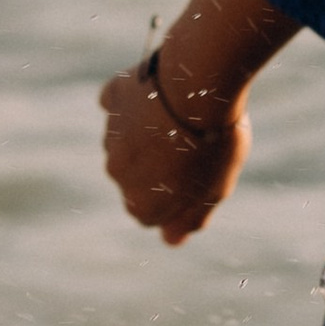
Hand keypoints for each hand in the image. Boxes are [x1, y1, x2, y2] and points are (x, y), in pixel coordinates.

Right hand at [99, 62, 249, 244]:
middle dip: (159, 166)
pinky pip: (121, 103)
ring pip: (129, 140)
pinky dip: (137, 101)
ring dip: (150, 133)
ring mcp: (111, 133)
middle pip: (138, 177)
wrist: (199, 85)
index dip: (174, 198)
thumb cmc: (213, 144)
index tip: (195, 179)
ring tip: (183, 118)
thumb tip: (170, 240)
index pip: (150, 213)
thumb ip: (189, 218)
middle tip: (193, 146)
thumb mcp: (213, 190)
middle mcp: (116, 172)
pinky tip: (161, 95)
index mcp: (140, 203)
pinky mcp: (113, 97)